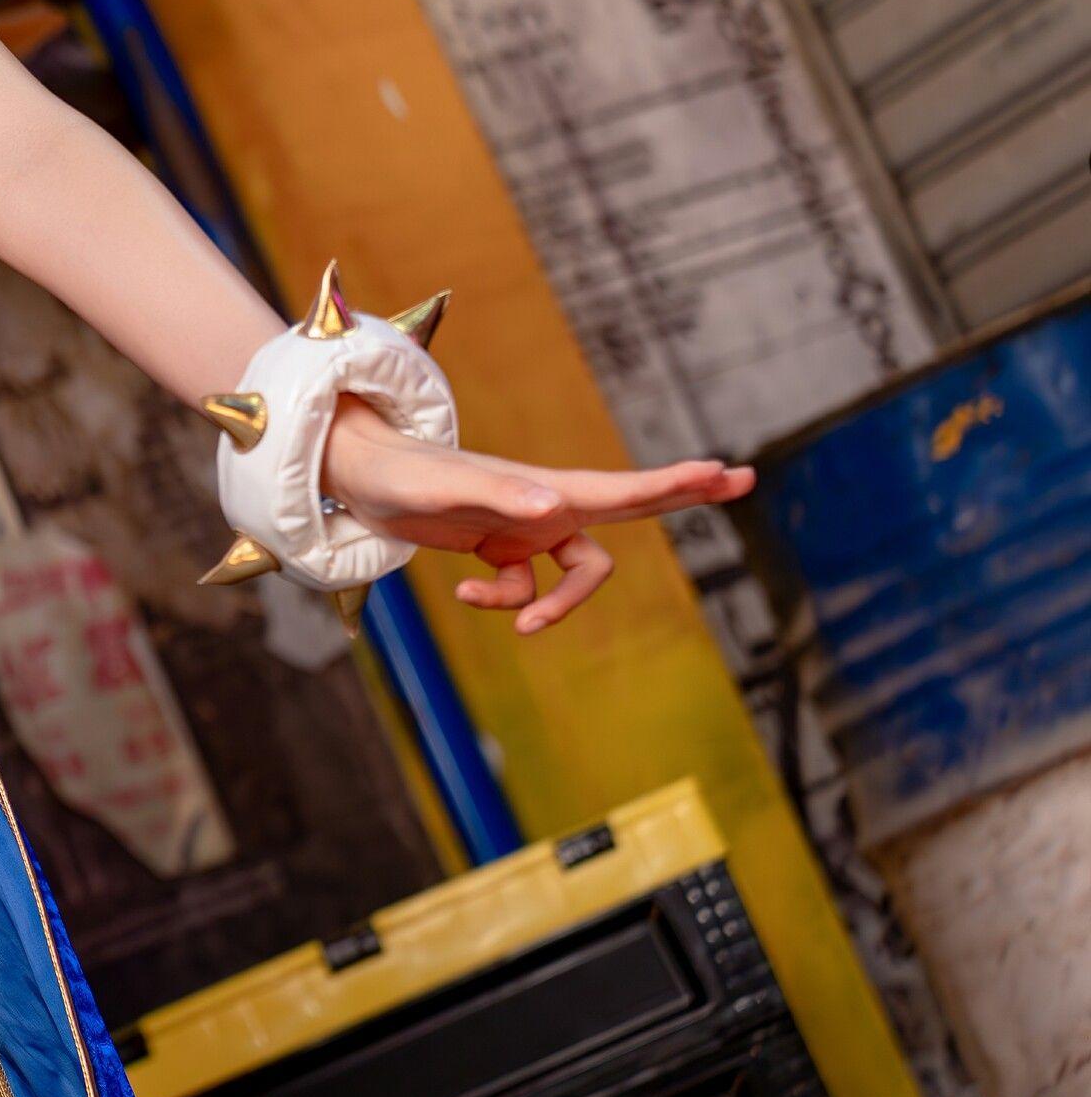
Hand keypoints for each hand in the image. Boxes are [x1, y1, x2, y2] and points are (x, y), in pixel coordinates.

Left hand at [320, 400, 752, 634]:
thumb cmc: (403, 474)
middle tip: (740, 480)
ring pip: (573, 575)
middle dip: (680, 498)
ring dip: (555, 605)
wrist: (357, 476)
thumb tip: (554, 510)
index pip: (624, 491)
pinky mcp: (497, 546)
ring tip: (521, 623)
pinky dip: (502, 600)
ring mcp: (524, 526)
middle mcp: (544, 505)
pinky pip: (523, 587)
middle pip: (628, 510)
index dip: (676, 487)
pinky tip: (462, 591)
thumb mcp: (447, 490)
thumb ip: (500, 498)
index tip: (728, 473)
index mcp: (546, 489)